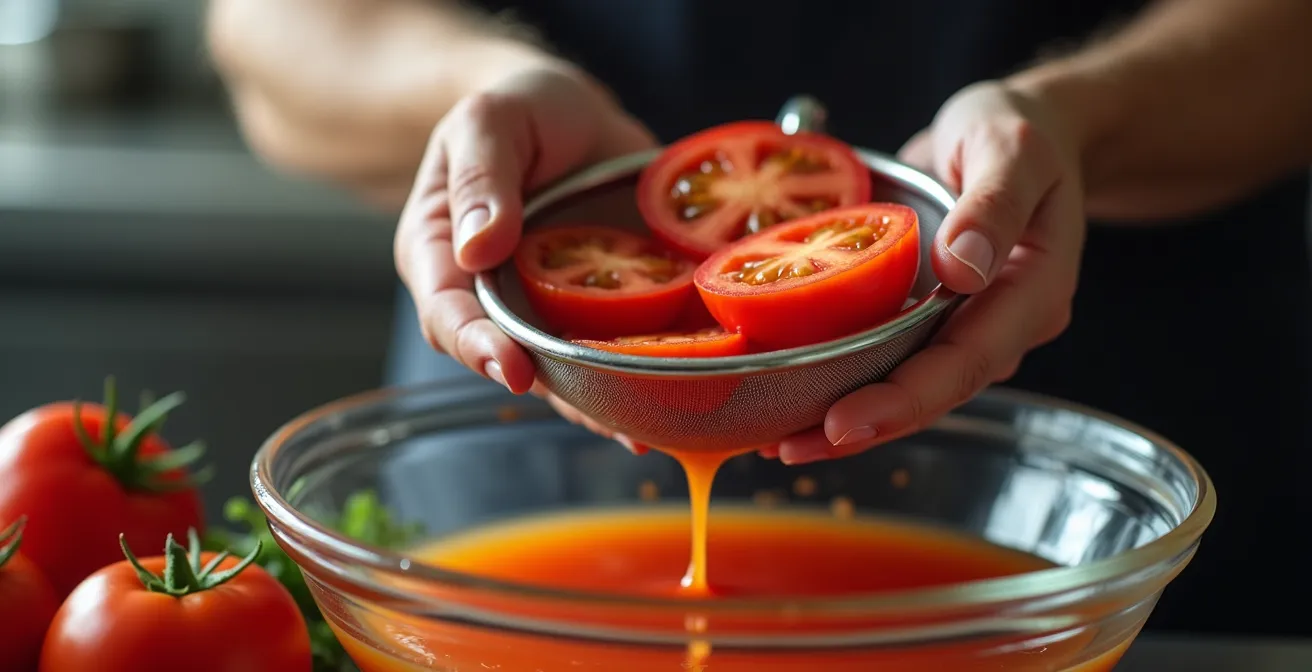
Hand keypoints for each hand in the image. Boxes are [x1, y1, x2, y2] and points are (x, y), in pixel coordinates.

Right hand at [394, 65, 655, 442]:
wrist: (574, 112)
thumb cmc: (519, 109)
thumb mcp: (491, 120)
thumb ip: (482, 177)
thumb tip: (478, 247)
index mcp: (444, 256)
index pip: (448, 314)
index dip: (477, 347)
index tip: (512, 370)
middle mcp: (494, 297)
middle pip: (511, 358)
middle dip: (555, 392)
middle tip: (601, 419)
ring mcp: (550, 308)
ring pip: (567, 370)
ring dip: (604, 404)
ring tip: (645, 433)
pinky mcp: (602, 309)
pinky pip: (615, 351)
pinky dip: (643, 379)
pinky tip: (676, 406)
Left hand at [773, 80, 1086, 464]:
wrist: (1016, 130)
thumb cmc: (1015, 130)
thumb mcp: (1012, 146)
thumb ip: (992, 203)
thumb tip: (963, 268)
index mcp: (1033, 292)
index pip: (968, 360)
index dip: (906, 399)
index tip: (845, 422)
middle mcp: (1001, 325)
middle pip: (933, 391)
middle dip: (864, 425)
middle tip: (790, 447)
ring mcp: (964, 327)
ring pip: (907, 385)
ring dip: (846, 416)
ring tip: (777, 441)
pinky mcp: (929, 318)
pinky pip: (888, 358)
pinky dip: (843, 380)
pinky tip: (788, 399)